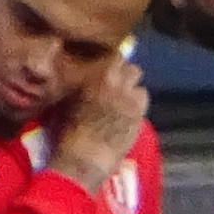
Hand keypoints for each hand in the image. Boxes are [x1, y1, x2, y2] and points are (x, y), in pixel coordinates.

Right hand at [54, 47, 149, 188]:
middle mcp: (119, 86)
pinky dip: (138, 107)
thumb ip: (84, 86)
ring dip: (134, 93)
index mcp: (99, 78)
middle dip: (128, 76)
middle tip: (120, 85)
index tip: (112, 68)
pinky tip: (129, 114)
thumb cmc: (69, 130)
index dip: (116, 63)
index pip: (117, 57)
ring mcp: (132, 103)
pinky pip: (143, 106)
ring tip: (125, 102)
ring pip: (141, 88)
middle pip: (134, 70)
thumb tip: (86, 79)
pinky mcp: (139, 118)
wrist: (86, 156)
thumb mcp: (69, 101)